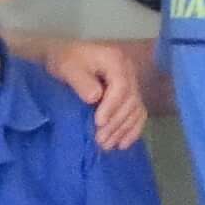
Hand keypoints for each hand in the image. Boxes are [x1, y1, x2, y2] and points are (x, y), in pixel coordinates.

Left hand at [43, 40, 147, 154]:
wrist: (67, 59)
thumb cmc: (65, 61)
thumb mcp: (67, 67)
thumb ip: (80, 81)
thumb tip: (95, 98)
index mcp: (115, 59)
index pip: (121, 86)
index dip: (112, 106)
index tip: (98, 122)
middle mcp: (128, 70)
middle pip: (130, 100)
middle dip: (116, 122)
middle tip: (100, 139)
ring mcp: (132, 83)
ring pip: (135, 109)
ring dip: (122, 129)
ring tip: (106, 145)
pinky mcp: (130, 95)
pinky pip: (138, 113)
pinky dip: (132, 129)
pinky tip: (122, 144)